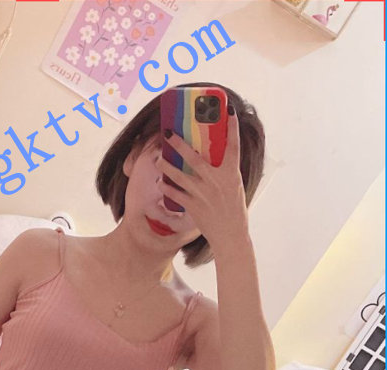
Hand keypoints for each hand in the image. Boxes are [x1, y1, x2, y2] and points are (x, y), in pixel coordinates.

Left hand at [159, 109, 249, 252]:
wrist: (230, 235)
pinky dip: (167, 188)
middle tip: (168, 134)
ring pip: (179, 175)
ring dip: (166, 166)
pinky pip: (176, 194)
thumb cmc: (234, 212)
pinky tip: (161, 183)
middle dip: (179, 145)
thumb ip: (225, 172)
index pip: (233, 145)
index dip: (232, 127)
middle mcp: (216, 181)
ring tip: (158, 159)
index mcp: (231, 174)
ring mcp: (203, 193)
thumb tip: (215, 159)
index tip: (228, 111)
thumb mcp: (235, 187)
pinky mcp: (193, 206)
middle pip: (194, 157)